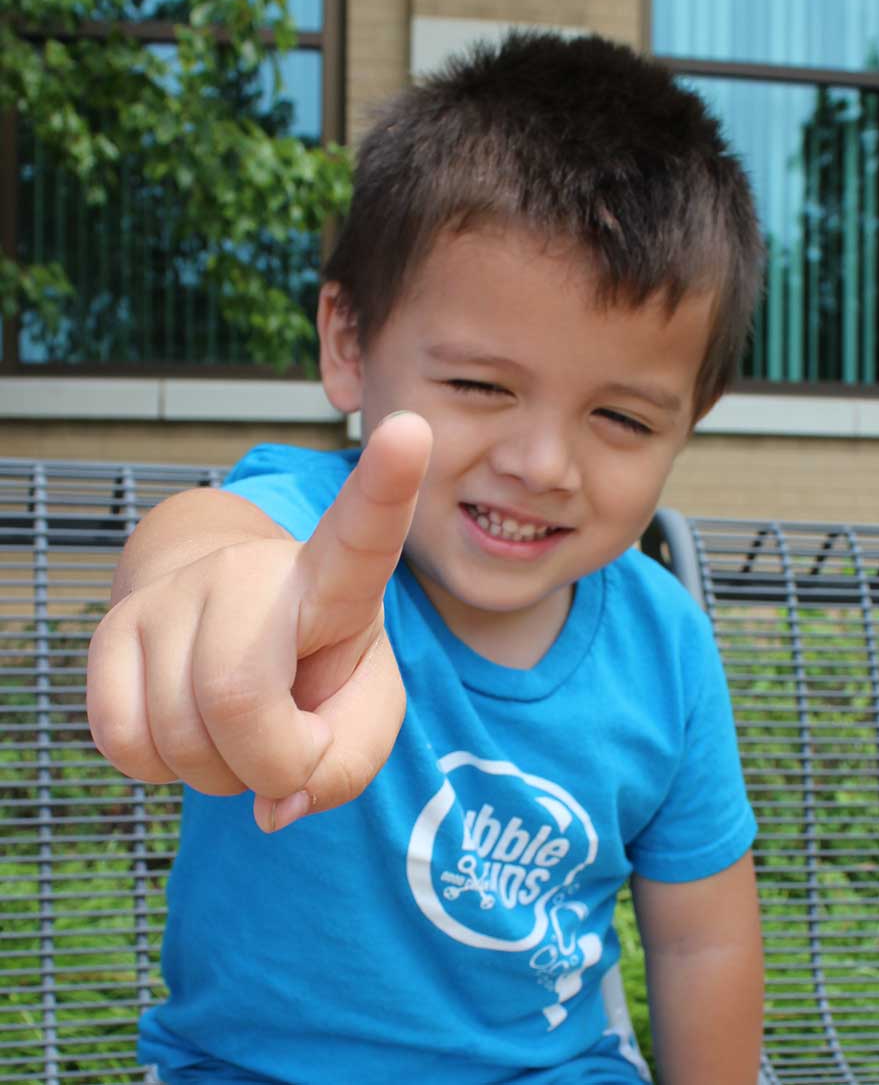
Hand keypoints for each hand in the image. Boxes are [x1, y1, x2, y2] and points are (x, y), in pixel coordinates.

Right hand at [86, 412, 432, 830]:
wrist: (228, 629)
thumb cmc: (315, 665)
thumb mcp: (365, 709)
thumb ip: (350, 763)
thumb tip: (277, 805)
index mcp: (333, 579)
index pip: (364, 534)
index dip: (386, 487)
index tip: (412, 429)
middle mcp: (248, 572)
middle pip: (238, 697)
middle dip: (268, 763)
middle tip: (287, 750)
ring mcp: (172, 595)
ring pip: (177, 735)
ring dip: (219, 772)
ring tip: (239, 727)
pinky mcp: (111, 630)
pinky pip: (123, 744)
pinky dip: (164, 770)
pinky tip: (189, 727)